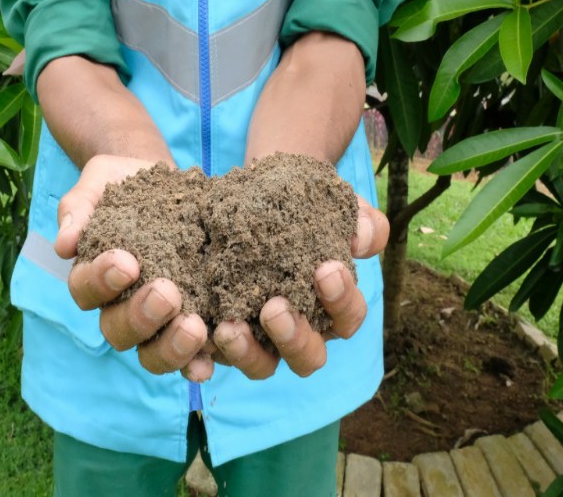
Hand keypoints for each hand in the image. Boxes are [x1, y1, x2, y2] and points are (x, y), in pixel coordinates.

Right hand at [56, 154, 211, 379]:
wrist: (169, 179)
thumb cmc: (126, 182)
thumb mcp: (100, 182)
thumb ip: (78, 208)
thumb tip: (64, 245)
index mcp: (93, 277)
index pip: (86, 290)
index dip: (102, 281)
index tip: (127, 262)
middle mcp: (120, 307)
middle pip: (118, 331)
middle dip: (141, 316)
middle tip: (167, 293)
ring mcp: (156, 322)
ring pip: (152, 353)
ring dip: (171, 347)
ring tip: (195, 327)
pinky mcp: (191, 322)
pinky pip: (190, 356)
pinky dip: (198, 363)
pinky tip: (212, 361)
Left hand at [211, 195, 387, 378]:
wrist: (248, 195)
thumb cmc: (300, 204)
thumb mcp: (329, 202)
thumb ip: (356, 219)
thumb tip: (362, 239)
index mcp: (330, 307)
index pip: (347, 318)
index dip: (342, 301)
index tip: (325, 269)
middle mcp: (298, 332)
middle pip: (308, 357)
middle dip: (294, 337)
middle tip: (274, 308)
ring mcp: (258, 340)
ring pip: (262, 366)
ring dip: (247, 353)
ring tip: (229, 327)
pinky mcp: (219, 337)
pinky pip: (213, 359)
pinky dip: (206, 356)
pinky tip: (200, 331)